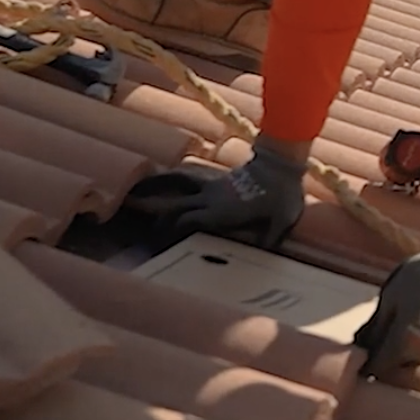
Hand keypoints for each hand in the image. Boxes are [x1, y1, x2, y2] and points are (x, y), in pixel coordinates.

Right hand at [131, 142, 306, 248]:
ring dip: (157, 187)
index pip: (186, 221)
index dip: (170, 233)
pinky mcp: (217, 177)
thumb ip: (269, 240)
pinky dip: (173, 178)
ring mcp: (212, 185)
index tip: (158, 246)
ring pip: (177, 183)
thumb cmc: (282, 195)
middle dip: (158, 219)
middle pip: (175, 207)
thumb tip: (264, 256)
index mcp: (220, 212)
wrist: (282, 163)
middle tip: (143, 233)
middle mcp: (210, 198)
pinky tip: (163, 179)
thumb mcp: (280, 223)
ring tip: (137, 191)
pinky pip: (188, 177)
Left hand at [351, 240, 419, 379]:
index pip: (378, 367)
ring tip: (390, 329)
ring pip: (410, 358)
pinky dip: (412, 343)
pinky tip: (409, 324)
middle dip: (381, 357)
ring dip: (398, 351)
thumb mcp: (390, 298)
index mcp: (402, 345)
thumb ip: (375, 325)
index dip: (365, 363)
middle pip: (395, 366)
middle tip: (371, 338)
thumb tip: (360, 344)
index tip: (357, 353)